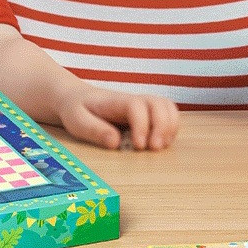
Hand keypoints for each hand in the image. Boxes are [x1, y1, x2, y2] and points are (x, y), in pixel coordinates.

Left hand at [55, 83, 178, 151]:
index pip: (137, 105)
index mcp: (115, 101)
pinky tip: (160, 143)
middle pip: (159, 103)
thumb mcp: (76, 120)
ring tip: (159, 146)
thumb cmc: (77, 110)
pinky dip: (171, 128)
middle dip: (163, 126)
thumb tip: (116, 142)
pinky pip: (168, 115)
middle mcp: (133, 101)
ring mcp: (142, 106)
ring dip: (170, 127)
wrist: (76, 98)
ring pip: (168, 107)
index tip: (138, 145)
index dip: (142, 124)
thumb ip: (94, 130)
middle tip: (153, 148)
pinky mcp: (147, 115)